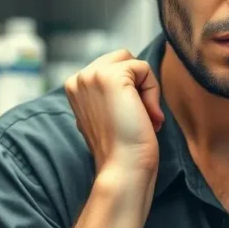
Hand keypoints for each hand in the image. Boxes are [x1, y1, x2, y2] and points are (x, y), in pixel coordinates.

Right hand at [65, 50, 163, 178]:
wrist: (123, 167)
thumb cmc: (121, 148)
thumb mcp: (108, 114)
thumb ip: (110, 93)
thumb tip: (133, 84)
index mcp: (74, 87)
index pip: (112, 67)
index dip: (129, 92)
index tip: (128, 121)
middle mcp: (78, 78)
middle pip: (123, 60)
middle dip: (138, 87)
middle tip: (139, 119)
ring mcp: (92, 75)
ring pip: (134, 64)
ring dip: (146, 90)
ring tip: (143, 117)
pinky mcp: (111, 76)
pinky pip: (144, 69)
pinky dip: (153, 93)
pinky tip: (147, 116)